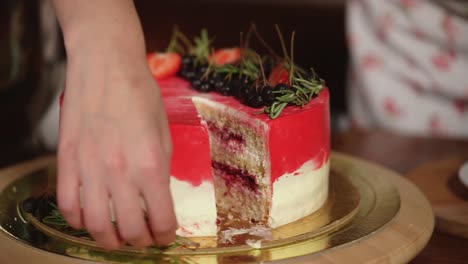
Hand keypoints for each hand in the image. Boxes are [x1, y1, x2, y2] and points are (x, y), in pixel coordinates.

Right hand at [57, 46, 176, 249]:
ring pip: (96, 225)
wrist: (106, 65)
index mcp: (151, 164)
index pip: (161, 218)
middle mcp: (119, 171)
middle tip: (145, 239)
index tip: (167, 236)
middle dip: (142, 242)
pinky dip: (79, 220)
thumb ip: (162, 168)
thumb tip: (158, 196)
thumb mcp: (165, 132)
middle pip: (129, 229)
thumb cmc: (141, 94)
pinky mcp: (66, 160)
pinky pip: (67, 205)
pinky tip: (90, 218)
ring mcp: (89, 167)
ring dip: (110, 240)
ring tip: (119, 238)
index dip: (167, 235)